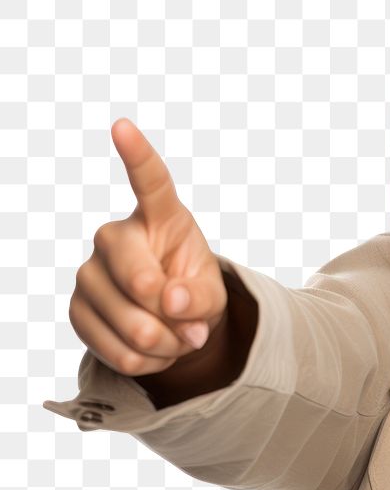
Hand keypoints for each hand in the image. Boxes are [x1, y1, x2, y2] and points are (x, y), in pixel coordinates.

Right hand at [68, 118, 227, 376]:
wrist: (170, 322)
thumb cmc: (193, 290)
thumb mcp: (212, 292)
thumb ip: (202, 296)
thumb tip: (170, 300)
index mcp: (158, 217)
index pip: (149, 182)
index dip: (137, 155)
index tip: (123, 126)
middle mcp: (114, 238)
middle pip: (140, 280)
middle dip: (173, 314)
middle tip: (193, 325)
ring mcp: (89, 274)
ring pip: (131, 325)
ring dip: (168, 345)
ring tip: (178, 336)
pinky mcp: (77, 310)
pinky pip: (121, 354)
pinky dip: (151, 363)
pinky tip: (156, 350)